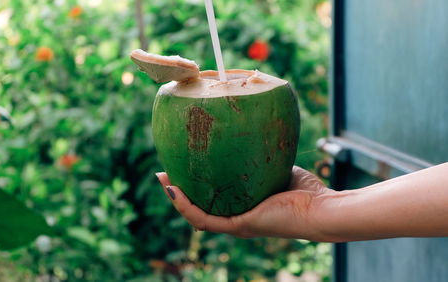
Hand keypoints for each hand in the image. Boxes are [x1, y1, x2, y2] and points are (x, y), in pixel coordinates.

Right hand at [156, 166, 337, 240]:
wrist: (322, 208)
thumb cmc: (306, 191)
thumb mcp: (275, 168)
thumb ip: (260, 157)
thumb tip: (252, 131)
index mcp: (243, 207)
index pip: (212, 199)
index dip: (194, 186)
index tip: (181, 166)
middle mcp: (236, 219)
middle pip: (199, 207)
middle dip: (179, 191)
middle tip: (164, 171)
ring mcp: (236, 225)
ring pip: (196, 215)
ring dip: (176, 198)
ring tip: (162, 178)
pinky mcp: (239, 226)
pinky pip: (204, 218)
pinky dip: (186, 205)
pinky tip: (173, 188)